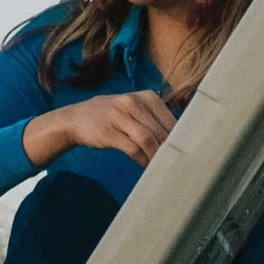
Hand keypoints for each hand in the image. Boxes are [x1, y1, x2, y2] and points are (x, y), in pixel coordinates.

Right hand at [56, 91, 177, 167]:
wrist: (76, 118)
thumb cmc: (111, 116)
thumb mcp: (134, 109)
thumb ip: (155, 120)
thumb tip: (181, 140)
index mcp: (146, 96)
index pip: (170, 119)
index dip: (180, 138)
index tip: (187, 152)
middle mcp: (133, 103)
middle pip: (160, 130)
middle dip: (169, 149)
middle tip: (177, 164)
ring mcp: (119, 116)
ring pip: (148, 139)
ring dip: (156, 156)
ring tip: (162, 166)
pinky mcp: (109, 131)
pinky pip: (132, 148)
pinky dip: (142, 159)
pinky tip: (145, 165)